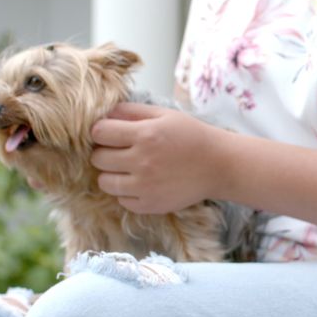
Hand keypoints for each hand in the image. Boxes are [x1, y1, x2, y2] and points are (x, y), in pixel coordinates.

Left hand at [90, 102, 227, 213]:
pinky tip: (141, 183)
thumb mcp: (164, 114)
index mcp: (145, 134)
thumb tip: (104, 113)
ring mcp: (145, 186)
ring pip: (105, 182)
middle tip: (119, 152)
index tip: (110, 133)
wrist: (219, 165)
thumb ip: (132, 111)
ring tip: (127, 169)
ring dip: (111, 174)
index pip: (99, 132)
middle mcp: (142, 161)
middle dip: (104, 153)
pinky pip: (122, 200)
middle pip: (98, 158)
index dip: (101, 131)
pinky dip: (126, 192)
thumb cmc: (192, 136)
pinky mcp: (150, 204)